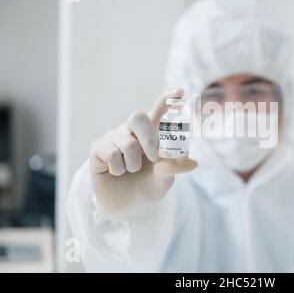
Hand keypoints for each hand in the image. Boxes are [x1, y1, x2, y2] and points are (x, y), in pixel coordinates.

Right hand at [89, 88, 196, 216]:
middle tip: (154, 158)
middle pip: (137, 117)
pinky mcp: (97, 149)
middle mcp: (132, 131)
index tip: (179, 91)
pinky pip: (110, 154)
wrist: (127, 206)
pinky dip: (118, 169)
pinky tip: (117, 172)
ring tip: (131, 170)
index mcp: (152, 133)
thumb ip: (174, 167)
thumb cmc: (148, 185)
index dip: (167, 100)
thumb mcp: (165, 179)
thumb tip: (192, 163)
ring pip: (127, 143)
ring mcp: (113, 137)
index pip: (159, 111)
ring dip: (133, 164)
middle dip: (148, 138)